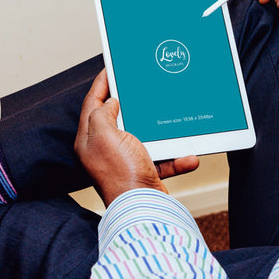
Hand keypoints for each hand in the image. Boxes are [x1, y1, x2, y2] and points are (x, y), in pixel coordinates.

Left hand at [74, 70, 199, 205]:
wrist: (142, 209)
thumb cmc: (120, 173)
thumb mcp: (105, 134)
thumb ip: (103, 113)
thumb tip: (111, 103)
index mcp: (89, 139)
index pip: (92, 103)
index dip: (102, 84)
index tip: (111, 68)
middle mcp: (104, 150)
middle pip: (117, 118)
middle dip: (131, 103)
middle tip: (140, 85)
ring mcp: (124, 161)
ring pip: (144, 137)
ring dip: (161, 131)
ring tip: (170, 117)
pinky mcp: (143, 173)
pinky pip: (162, 159)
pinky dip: (176, 157)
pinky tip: (188, 156)